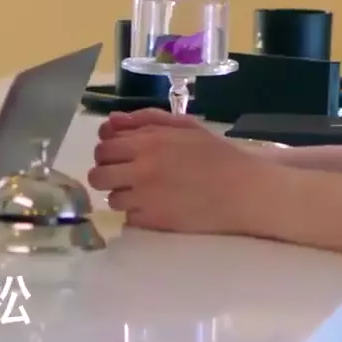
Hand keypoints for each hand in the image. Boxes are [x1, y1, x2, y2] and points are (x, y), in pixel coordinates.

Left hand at [87, 109, 266, 234]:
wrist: (243, 190)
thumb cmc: (217, 155)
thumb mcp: (183, 126)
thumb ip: (145, 120)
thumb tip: (111, 122)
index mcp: (147, 143)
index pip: (103, 148)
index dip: (108, 153)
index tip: (119, 158)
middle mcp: (140, 170)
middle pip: (98, 176)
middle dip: (108, 175)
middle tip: (126, 177)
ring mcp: (145, 198)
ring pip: (112, 199)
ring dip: (124, 196)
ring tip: (145, 194)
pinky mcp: (154, 222)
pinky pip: (129, 219)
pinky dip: (138, 214)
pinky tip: (157, 208)